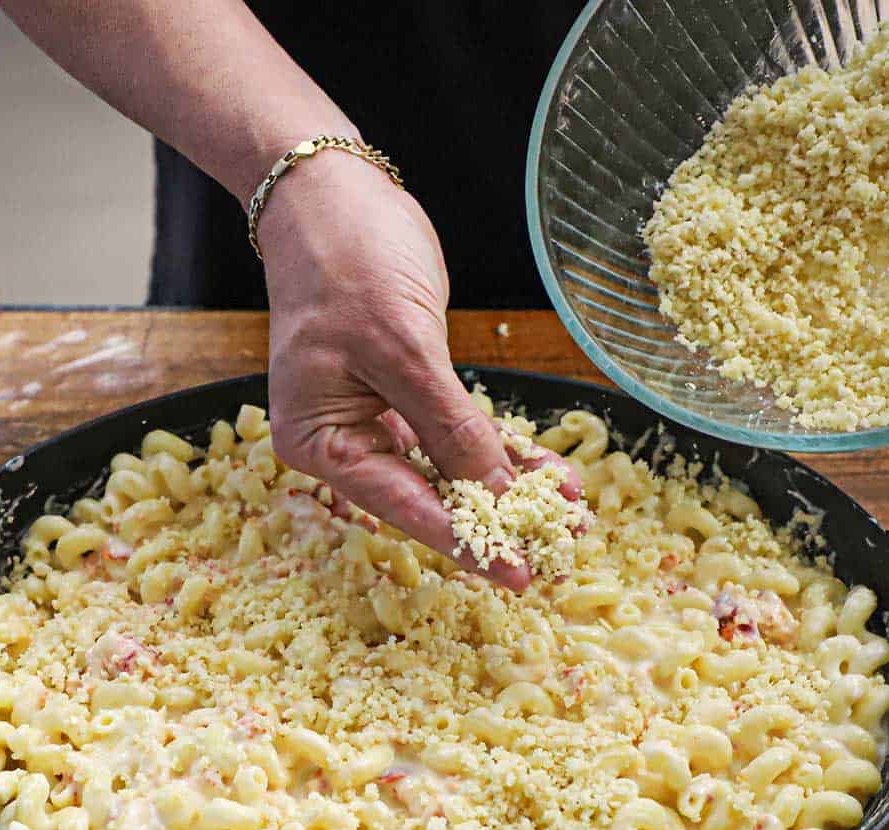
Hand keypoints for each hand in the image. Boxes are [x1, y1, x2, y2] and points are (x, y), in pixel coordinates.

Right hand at [258, 150, 579, 590]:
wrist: (333, 195)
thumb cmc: (347, 264)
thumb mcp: (402, 349)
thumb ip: (450, 428)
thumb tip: (495, 496)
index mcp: (319, 442)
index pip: (400, 505)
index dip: (462, 542)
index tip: (514, 574)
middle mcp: (345, 441)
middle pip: (427, 496)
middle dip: (495, 519)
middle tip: (558, 546)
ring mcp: (377, 419)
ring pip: (450, 468)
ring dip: (509, 487)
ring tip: (570, 512)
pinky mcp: (409, 393)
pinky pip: (459, 434)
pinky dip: (501, 451)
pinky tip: (549, 472)